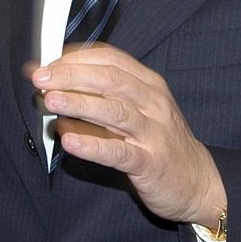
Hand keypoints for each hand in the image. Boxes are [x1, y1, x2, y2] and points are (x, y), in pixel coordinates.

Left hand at [33, 44, 222, 224]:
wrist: (199, 182)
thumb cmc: (161, 142)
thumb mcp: (139, 110)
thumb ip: (102, 97)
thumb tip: (55, 87)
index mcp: (149, 84)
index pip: (111, 60)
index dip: (76, 59)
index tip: (47, 63)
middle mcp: (153, 103)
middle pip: (110, 80)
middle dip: (72, 76)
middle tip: (41, 78)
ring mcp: (153, 133)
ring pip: (114, 111)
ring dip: (79, 103)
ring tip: (51, 101)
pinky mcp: (150, 163)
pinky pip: (119, 152)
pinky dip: (93, 145)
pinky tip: (70, 141)